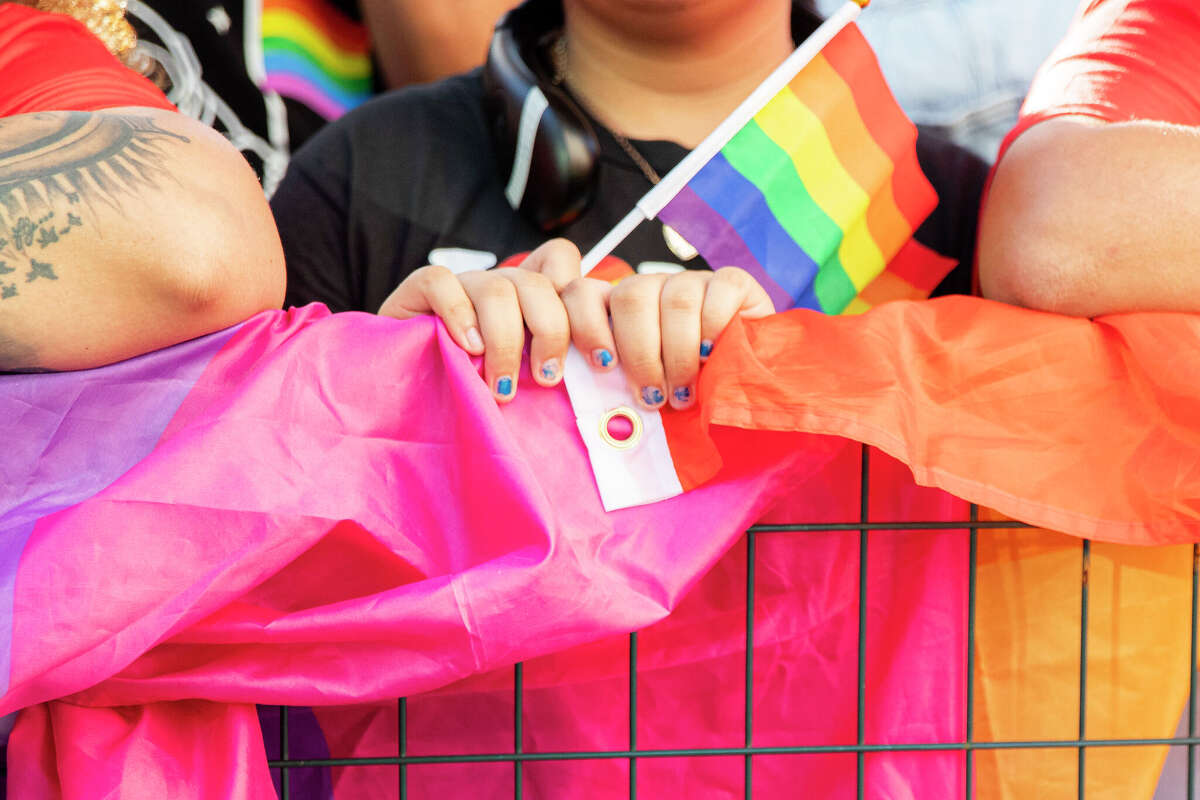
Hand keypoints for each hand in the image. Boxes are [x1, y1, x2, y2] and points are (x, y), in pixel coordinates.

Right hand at [377, 239, 580, 401]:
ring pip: (496, 288)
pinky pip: (441, 282)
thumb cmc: (478, 392)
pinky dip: (458, 315)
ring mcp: (463, 285)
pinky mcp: (421, 291)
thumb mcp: (527, 382)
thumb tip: (601, 381)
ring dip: (505, 341)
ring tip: (503, 386)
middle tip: (547, 378)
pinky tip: (467, 349)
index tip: (598, 358)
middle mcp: (502, 285)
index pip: (563, 262)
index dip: (583, 303)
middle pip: (538, 284)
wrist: (410, 395)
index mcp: (532, 299)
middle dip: (550, 333)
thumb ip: (555, 369)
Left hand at [560, 267, 774, 409]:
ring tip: (685, 393)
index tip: (603, 366)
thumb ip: (619, 391)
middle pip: (631, 296)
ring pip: (676, 298)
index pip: (584, 294)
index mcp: (617, 310)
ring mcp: (691, 281)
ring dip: (679, 353)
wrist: (747, 390)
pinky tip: (713, 355)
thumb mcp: (646, 395)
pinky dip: (714, 327)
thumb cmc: (686, 399)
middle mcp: (651, 288)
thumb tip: (600, 416)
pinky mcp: (733, 283)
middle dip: (641, 354)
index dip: (586, 326)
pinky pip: (719, 291)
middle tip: (653, 397)